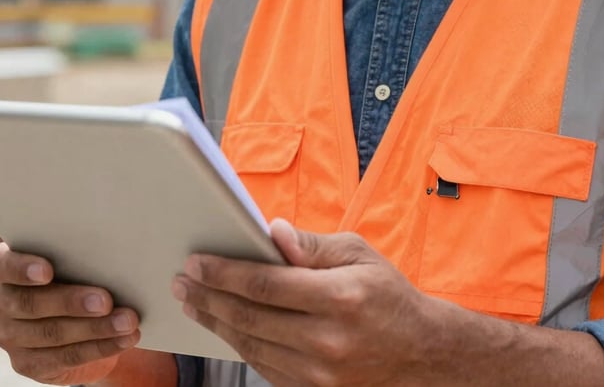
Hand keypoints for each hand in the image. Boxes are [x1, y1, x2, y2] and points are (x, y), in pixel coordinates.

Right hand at [0, 242, 140, 384]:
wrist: (75, 314)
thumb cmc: (74, 269)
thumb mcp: (70, 256)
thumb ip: (76, 252)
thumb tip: (113, 250)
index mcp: (2, 266)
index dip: (20, 268)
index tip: (47, 271)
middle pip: (30, 303)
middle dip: (72, 302)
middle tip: (106, 300)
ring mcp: (10, 336)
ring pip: (52, 333)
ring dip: (95, 328)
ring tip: (127, 321)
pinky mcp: (27, 363)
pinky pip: (65, 357)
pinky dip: (100, 347)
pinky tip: (123, 339)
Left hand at [171, 222, 603, 386]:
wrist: (422, 355)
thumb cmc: (387, 293)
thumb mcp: (358, 253)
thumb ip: (311, 244)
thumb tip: (269, 231)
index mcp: (339, 297)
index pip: (266, 285)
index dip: (224, 273)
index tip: (195, 262)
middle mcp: (327, 340)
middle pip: (250, 319)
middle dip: (209, 297)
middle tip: (181, 281)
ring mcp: (320, 375)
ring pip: (251, 347)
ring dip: (216, 323)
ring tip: (193, 302)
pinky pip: (265, 368)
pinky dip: (239, 346)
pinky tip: (224, 327)